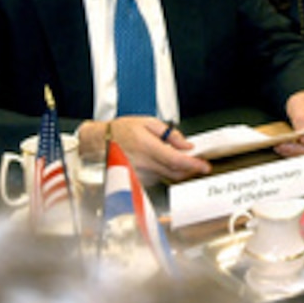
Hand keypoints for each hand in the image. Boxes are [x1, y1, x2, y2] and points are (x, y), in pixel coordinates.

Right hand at [79, 117, 210, 183]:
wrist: (98, 142)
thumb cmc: (120, 131)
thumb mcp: (147, 123)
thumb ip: (170, 134)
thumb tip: (186, 145)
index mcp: (147, 147)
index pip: (175, 160)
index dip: (192, 164)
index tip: (204, 166)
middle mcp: (144, 163)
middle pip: (174, 172)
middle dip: (190, 169)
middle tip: (199, 164)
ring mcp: (139, 174)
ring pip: (167, 175)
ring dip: (177, 169)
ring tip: (176, 157)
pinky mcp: (137, 180)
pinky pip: (157, 177)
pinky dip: (164, 171)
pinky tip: (160, 161)